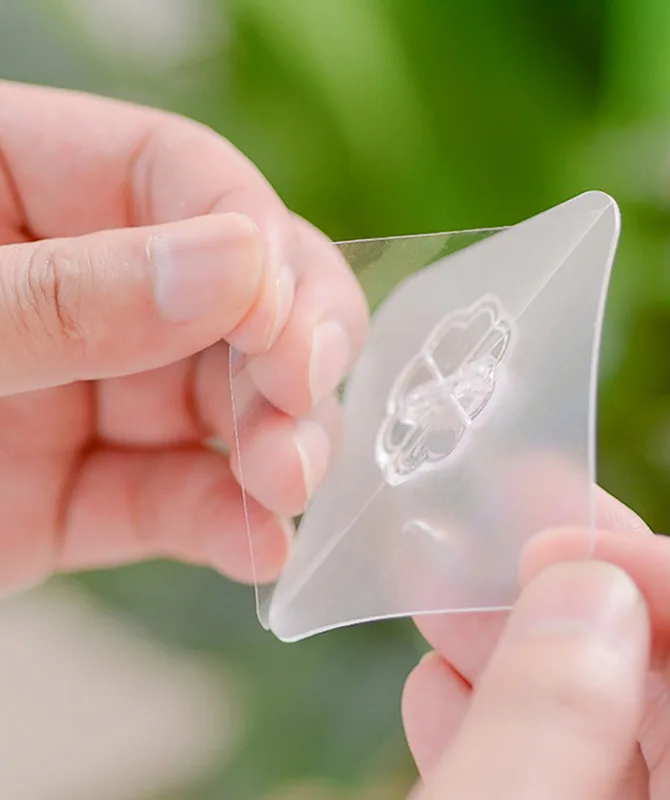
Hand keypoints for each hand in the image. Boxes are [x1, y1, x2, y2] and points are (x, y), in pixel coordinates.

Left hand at [0, 81, 367, 592]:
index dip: (258, 248)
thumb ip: (66, 294)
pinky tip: (260, 546)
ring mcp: (91, 391)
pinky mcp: (86, 490)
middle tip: (300, 415)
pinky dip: (230, 523)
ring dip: (276, 446)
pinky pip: (181, 498)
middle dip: (289, 357)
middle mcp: (80, 282)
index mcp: (24, 184)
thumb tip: (238, 267)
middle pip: (238, 295)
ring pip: (228, 404)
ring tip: (289, 489)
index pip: (186, 181)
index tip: (284, 330)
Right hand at [405, 496, 669, 797]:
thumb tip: (576, 586)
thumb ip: (551, 720)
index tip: (556, 545)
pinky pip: (589, 796)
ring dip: (529, 672)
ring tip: (442, 613)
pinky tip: (442, 697)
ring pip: (631, 750)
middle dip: (573, 612)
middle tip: (485, 553)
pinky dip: (520, 747)